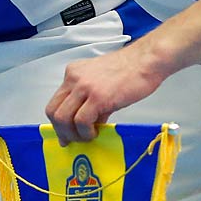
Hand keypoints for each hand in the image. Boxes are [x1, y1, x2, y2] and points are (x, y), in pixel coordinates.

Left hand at [46, 44, 165, 142]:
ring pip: (63, 118)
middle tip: (74, 140)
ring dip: (73, 134)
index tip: (65, 134)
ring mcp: (84, 87)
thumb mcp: (101, 83)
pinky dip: (86, 132)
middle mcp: (74, 78)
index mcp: (73, 73)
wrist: (146, 61)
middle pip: (53, 111)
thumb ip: (89, 101)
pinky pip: (81, 121)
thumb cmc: (129, 71)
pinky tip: (96, 132)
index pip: (55, 102)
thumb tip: (84, 125)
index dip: (57, 123)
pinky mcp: (97, 97)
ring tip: (88, 136)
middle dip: (61, 131)